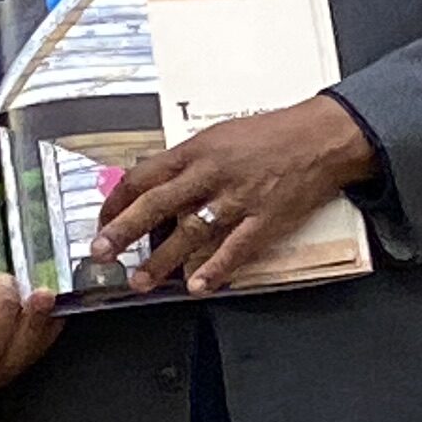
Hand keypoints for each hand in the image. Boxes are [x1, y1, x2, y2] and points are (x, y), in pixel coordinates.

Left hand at [93, 95, 376, 293]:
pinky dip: (216, 269)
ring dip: (163, 260)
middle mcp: (212, 175)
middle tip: (101, 253)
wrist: (320, 137)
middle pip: (158, 204)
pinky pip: (236, 249)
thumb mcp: (220, 136)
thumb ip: (188, 162)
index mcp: (197, 151)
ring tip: (141, 281)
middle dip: (125, 231)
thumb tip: (154, 183)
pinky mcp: (266, 220)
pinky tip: (198, 286)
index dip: (118, 200)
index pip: (145, 176)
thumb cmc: (270, 134)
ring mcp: (238, 200)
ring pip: (192, 232)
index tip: (102, 221)